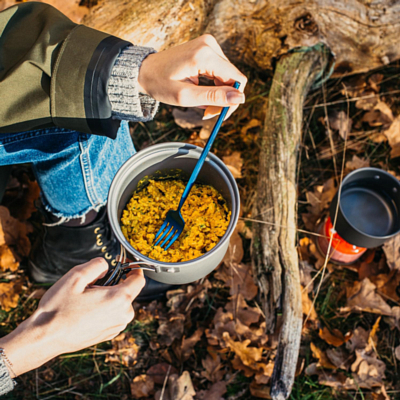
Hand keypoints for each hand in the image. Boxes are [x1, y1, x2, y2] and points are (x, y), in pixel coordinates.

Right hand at [0, 258, 144, 376]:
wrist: (45, 338)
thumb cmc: (59, 308)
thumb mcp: (75, 276)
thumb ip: (96, 265)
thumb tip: (106, 266)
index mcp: (120, 299)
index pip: (139, 279)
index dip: (134, 268)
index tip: (125, 263)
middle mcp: (123, 315)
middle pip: (129, 291)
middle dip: (115, 283)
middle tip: (93, 284)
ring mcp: (117, 327)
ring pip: (121, 303)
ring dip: (109, 296)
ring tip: (86, 299)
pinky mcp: (110, 334)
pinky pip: (114, 314)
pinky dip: (106, 308)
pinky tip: (86, 311)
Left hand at [137, 34, 246, 118]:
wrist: (145, 71)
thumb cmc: (160, 83)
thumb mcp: (186, 96)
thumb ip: (213, 98)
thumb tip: (240, 98)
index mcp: (205, 55)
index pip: (236, 78)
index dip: (233, 100)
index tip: (220, 115)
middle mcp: (210, 45)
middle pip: (233, 78)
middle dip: (224, 99)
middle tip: (208, 114)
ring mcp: (209, 45)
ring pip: (227, 76)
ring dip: (219, 94)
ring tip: (203, 105)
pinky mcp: (207, 48)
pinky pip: (220, 71)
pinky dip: (214, 86)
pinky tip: (202, 94)